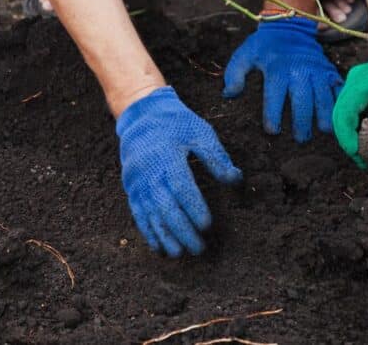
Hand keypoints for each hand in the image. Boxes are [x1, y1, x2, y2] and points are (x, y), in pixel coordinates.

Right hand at [117, 87, 241, 256]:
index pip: (181, 186)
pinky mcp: (131, 187)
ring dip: (164, 236)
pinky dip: (148, 232)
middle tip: (199, 248)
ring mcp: (137, 181)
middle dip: (182, 230)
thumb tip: (236, 180)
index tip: (207, 225)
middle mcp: (148, 171)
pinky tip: (160, 247)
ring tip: (180, 253)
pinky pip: (138, 213)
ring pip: (150, 214)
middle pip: (165, 206)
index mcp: (167, 156)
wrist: (141, 114)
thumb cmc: (177, 124)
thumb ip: (217, 157)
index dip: (193, 207)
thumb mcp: (201, 132)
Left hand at [222, 17, 342, 142]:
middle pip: (303, 100)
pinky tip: (338, 116)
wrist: (290, 25)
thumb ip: (234, 74)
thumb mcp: (245, 54)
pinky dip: (339, 102)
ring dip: (325, 114)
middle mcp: (299, 70)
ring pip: (323, 95)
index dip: (273, 114)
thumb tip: (229, 95)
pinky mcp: (329, 70)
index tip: (272, 130)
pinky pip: (337, 87)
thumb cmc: (265, 45)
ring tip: (323, 131)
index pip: (275, 95)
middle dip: (302, 122)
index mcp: (277, 68)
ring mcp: (317, 70)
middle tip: (301, 139)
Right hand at [332, 40, 367, 166]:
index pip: (345, 113)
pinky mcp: (358, 89)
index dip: (347, 136)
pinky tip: (365, 141)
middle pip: (340, 115)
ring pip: (344, 114)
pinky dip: (356, 126)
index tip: (356, 154)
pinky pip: (351, 110)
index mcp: (362, 82)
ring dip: (351, 135)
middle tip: (360, 160)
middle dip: (348, 140)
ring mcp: (354, 84)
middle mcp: (353, 81)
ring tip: (363, 155)